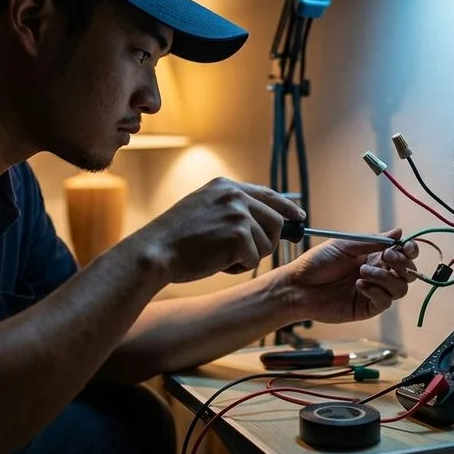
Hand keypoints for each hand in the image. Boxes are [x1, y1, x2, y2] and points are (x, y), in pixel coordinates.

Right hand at [130, 177, 305, 282]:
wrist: (154, 252)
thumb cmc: (175, 240)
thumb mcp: (204, 210)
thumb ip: (232, 210)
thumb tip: (269, 223)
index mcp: (225, 186)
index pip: (267, 194)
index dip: (286, 207)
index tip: (298, 217)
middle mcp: (234, 195)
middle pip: (275, 221)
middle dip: (268, 242)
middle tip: (247, 254)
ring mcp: (238, 214)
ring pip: (266, 243)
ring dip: (248, 256)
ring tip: (219, 257)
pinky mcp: (239, 236)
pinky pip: (254, 259)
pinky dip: (238, 267)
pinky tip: (216, 263)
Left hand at [281, 228, 419, 323]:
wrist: (299, 286)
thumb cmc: (318, 263)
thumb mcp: (345, 245)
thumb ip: (373, 240)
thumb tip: (399, 232)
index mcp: (374, 255)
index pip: (403, 254)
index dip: (410, 250)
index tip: (405, 247)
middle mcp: (378, 273)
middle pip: (408, 272)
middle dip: (402, 263)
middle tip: (385, 257)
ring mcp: (374, 291)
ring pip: (400, 288)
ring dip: (386, 277)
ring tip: (363, 273)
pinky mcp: (368, 307)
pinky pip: (385, 302)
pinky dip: (376, 292)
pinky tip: (358, 285)